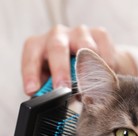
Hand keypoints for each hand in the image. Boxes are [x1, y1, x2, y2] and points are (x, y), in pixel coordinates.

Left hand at [21, 25, 137, 95]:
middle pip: (57, 48)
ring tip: (89, 87)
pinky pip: (103, 51)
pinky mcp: (99, 34)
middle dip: (60, 70)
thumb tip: (46, 101)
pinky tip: (106, 78)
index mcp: (39, 45)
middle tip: (63, 89)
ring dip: (87, 69)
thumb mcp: (51, 82)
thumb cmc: (66, 74)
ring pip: (85, 47)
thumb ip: (47, 89)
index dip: (30, 73)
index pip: (31, 56)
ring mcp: (79, 32)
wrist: (91, 61)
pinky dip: (105, 67)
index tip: (32, 90)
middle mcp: (56, 34)